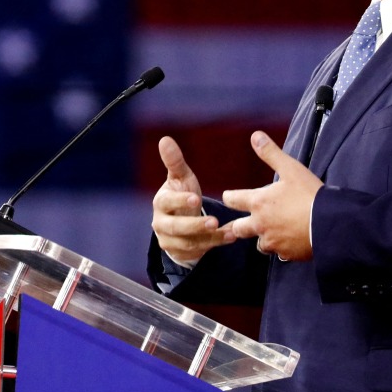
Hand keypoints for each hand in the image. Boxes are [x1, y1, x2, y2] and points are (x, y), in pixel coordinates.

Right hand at [151, 136, 234, 263]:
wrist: (179, 221)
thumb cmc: (181, 193)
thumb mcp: (180, 178)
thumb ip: (174, 161)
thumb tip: (165, 139)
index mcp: (160, 202)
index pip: (167, 202)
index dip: (180, 201)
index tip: (196, 199)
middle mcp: (161, 223)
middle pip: (175, 227)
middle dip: (195, 225)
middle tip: (214, 221)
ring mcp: (169, 240)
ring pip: (189, 241)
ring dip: (210, 237)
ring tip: (231, 231)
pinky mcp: (181, 252)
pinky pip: (199, 250)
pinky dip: (216, 243)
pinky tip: (231, 236)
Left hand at [222, 131, 322, 260]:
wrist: (330, 223)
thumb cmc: (310, 194)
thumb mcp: (291, 169)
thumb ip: (271, 153)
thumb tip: (255, 136)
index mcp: (258, 203)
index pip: (232, 200)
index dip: (230, 197)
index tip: (229, 197)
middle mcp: (260, 225)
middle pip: (238, 229)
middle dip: (238, 226)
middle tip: (240, 224)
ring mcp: (273, 242)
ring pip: (259, 244)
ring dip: (262, 238)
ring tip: (270, 232)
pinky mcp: (287, 254)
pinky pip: (278, 254)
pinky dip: (281, 248)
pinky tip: (289, 242)